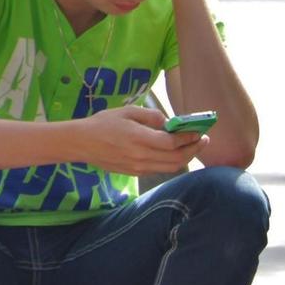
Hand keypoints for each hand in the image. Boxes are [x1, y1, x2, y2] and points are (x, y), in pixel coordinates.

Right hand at [74, 105, 206, 175]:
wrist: (81, 143)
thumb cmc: (103, 123)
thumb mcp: (128, 111)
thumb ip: (151, 116)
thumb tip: (170, 122)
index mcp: (139, 139)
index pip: (172, 143)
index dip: (189, 138)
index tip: (200, 131)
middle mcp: (141, 157)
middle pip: (177, 159)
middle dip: (194, 150)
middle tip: (203, 140)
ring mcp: (138, 167)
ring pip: (170, 167)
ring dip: (186, 157)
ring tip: (193, 146)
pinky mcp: (135, 173)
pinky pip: (160, 169)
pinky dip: (172, 162)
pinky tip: (175, 152)